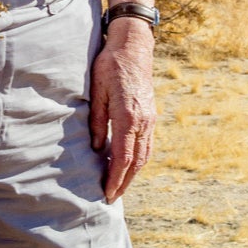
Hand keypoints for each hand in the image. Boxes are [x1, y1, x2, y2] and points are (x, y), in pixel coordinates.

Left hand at [89, 17, 156, 200]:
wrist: (134, 48)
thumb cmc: (110, 66)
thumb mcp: (96, 92)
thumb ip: (97, 121)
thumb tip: (97, 149)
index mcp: (128, 117)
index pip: (124, 157)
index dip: (115, 178)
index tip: (107, 193)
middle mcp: (144, 121)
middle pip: (137, 162)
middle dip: (124, 182)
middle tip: (112, 199)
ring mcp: (150, 119)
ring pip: (145, 155)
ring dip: (133, 174)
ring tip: (119, 188)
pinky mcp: (150, 116)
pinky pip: (147, 144)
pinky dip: (139, 160)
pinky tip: (130, 166)